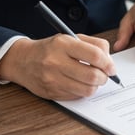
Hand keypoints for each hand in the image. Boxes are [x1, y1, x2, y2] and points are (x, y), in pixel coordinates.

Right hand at [0, 34, 115, 99]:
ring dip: (95, 86)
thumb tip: (109, 60)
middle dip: (104, 77)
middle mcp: (56, 62)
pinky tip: (79, 83)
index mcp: (63, 44)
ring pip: (87, 89)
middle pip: (92, 76)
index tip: (112, 68)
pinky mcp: (52, 93)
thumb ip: (94, 45)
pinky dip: (83, 91)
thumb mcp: (71, 38)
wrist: (22, 60)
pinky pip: (77, 96)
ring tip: (93, 79)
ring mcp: (53, 79)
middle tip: (104, 75)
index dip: (108, 63)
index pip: (94, 55)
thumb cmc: (51, 48)